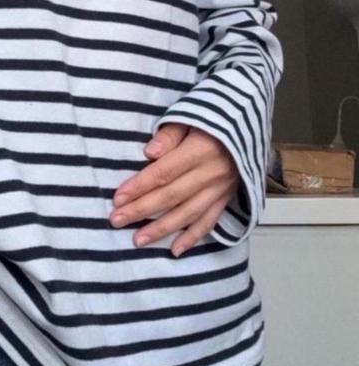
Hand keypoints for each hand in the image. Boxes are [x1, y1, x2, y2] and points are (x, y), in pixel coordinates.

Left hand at [109, 122, 239, 256]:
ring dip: (162, 229)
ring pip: (188, 214)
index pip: (164, 173)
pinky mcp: (226, 198)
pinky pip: (209, 221)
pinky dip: (193, 238)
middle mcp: (211, 173)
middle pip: (171, 196)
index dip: (139, 187)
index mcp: (200, 150)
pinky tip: (175, 250)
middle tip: (116, 220)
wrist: (247, 121)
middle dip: (141, 210)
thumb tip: (149, 152)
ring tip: (138, 240)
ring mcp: (220, 189)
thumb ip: (169, 134)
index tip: (117, 198)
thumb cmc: (211, 118)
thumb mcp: (190, 115)